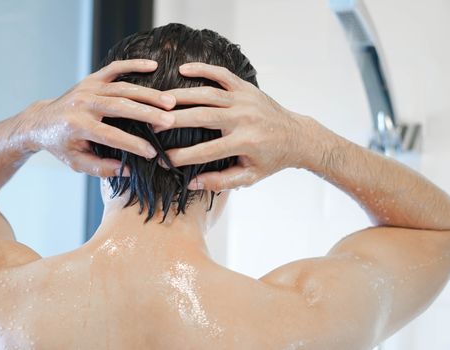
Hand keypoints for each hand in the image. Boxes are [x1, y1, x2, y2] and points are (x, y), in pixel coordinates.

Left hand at [22, 59, 176, 176]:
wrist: (41, 121)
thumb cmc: (61, 146)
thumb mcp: (77, 163)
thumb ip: (102, 168)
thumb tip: (129, 170)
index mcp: (77, 126)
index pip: (111, 136)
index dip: (134, 145)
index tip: (153, 152)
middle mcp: (83, 103)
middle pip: (121, 107)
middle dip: (148, 114)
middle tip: (171, 120)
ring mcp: (87, 88)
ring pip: (123, 88)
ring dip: (148, 94)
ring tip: (170, 101)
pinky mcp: (91, 79)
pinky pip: (115, 69)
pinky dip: (134, 65)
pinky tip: (153, 66)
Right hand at [161, 62, 312, 190]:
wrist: (297, 136)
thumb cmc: (270, 159)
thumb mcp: (249, 176)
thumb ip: (220, 181)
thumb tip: (191, 183)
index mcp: (246, 142)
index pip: (207, 151)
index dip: (182, 157)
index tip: (162, 159)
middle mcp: (245, 118)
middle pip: (202, 117)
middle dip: (174, 121)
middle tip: (152, 124)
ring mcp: (245, 99)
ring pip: (208, 94)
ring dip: (181, 95)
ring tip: (160, 100)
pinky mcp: (246, 87)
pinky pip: (221, 74)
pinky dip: (202, 69)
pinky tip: (182, 70)